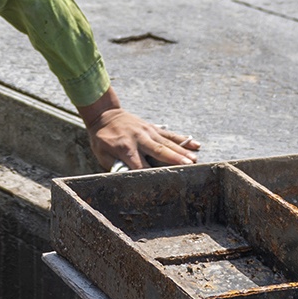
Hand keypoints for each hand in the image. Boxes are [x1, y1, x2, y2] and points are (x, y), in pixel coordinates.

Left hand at [76, 88, 198, 168]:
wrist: (105, 114)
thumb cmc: (102, 137)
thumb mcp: (101, 153)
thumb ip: (115, 166)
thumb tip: (128, 178)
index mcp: (125, 147)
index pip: (139, 165)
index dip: (149, 175)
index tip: (161, 184)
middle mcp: (139, 138)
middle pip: (159, 151)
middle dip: (174, 160)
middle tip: (188, 167)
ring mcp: (148, 131)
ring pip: (168, 143)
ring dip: (182, 151)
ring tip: (194, 160)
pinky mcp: (153, 128)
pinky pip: (170, 134)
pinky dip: (183, 139)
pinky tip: (195, 145)